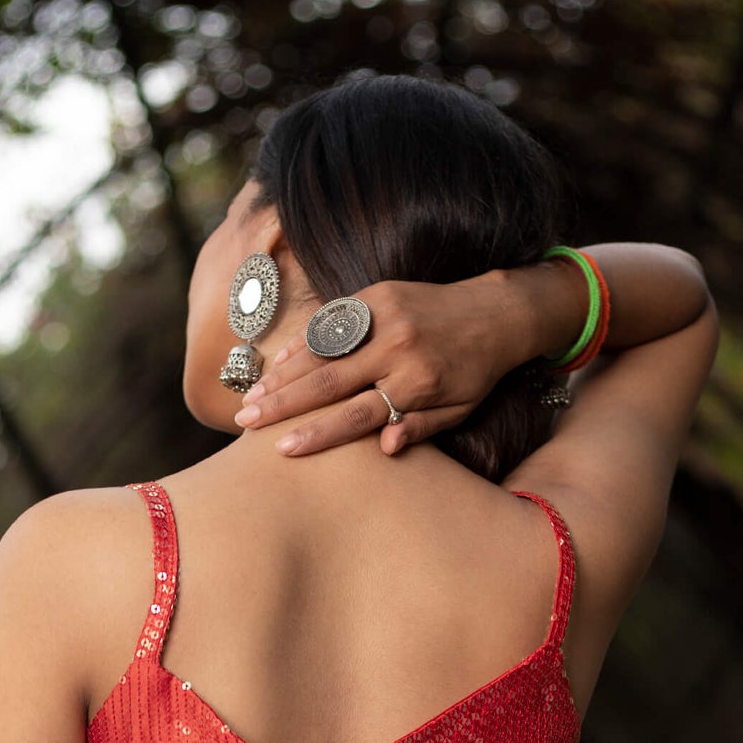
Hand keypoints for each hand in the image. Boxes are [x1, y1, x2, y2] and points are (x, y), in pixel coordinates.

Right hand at [230, 274, 518, 456]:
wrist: (494, 312)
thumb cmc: (474, 372)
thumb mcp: (458, 410)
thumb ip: (420, 428)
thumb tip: (383, 447)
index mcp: (416, 382)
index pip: (357, 414)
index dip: (318, 433)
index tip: (283, 449)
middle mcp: (396, 347)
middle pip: (329, 381)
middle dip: (283, 403)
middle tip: (247, 421)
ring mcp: (384, 316)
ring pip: (323, 349)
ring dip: (283, 374)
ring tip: (252, 396)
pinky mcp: (377, 294)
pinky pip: (332, 322)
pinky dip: (303, 342)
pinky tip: (277, 363)